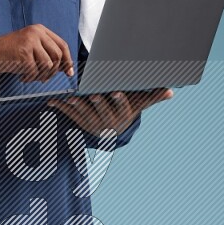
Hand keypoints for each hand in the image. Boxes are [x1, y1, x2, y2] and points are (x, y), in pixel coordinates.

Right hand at [0, 24, 73, 82]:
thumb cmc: (11, 52)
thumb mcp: (32, 48)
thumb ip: (47, 54)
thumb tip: (66, 67)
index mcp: (40, 30)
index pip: (62, 45)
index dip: (67, 60)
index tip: (69, 71)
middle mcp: (36, 33)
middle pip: (57, 55)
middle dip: (53, 71)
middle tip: (44, 78)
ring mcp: (29, 41)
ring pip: (48, 64)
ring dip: (41, 76)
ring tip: (31, 77)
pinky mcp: (23, 52)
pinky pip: (34, 70)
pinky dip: (29, 78)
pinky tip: (22, 76)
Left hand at [46, 87, 172, 135]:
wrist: (112, 133)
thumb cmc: (126, 111)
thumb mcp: (138, 105)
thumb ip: (152, 97)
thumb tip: (171, 91)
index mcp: (122, 116)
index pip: (121, 107)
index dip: (118, 100)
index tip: (116, 92)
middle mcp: (107, 122)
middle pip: (102, 111)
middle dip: (96, 103)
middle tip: (90, 94)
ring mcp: (92, 124)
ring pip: (84, 115)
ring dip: (76, 106)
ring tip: (70, 98)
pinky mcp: (80, 124)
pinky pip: (69, 116)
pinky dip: (61, 109)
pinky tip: (52, 101)